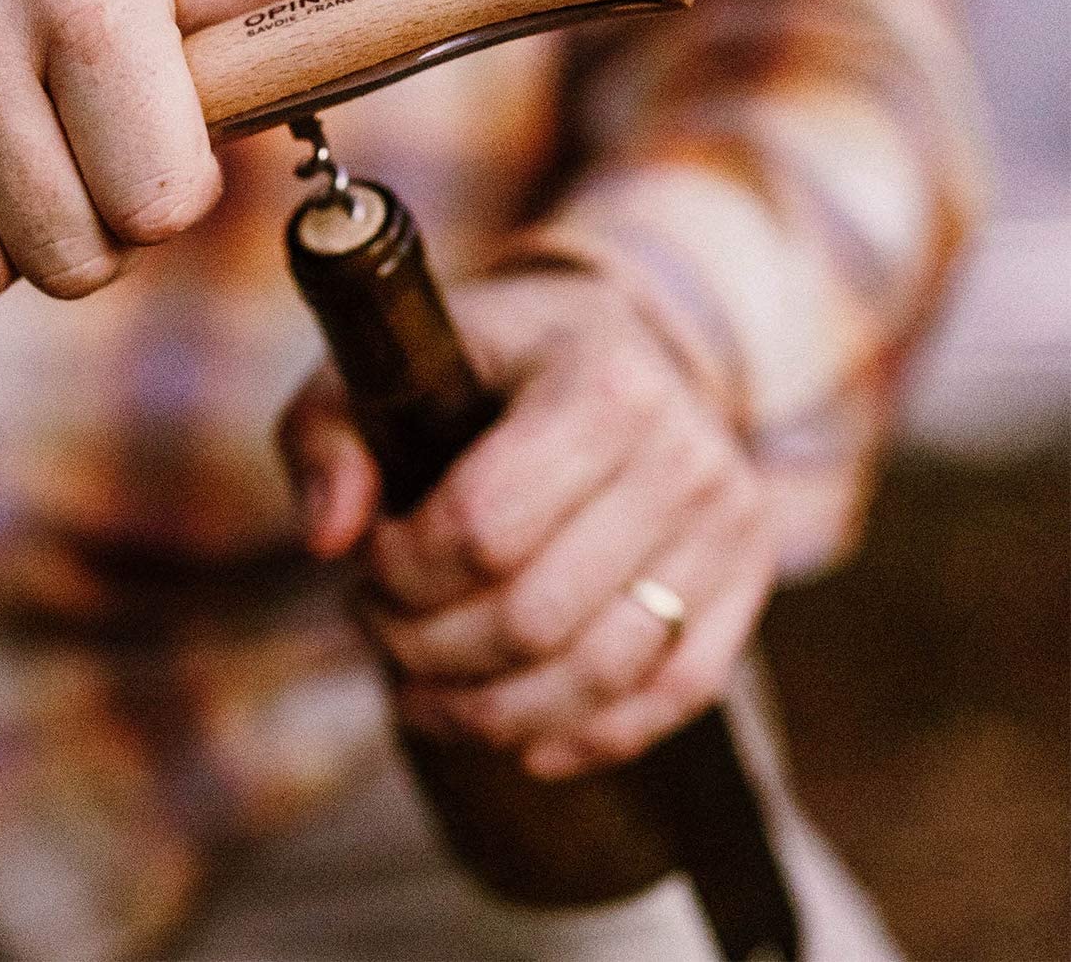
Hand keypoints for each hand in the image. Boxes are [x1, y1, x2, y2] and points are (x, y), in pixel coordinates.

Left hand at [278, 271, 776, 778]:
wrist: (605, 339)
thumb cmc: (481, 360)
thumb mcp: (386, 365)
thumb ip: (330, 436)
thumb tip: (327, 539)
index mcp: (597, 378)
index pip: (483, 526)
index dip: (401, 572)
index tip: (366, 559)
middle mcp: (683, 447)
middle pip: (534, 615)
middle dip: (428, 646)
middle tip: (381, 623)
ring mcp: (728, 516)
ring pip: (600, 673)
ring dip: (489, 708)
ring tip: (422, 684)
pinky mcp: (750, 573)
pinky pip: (673, 695)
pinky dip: (585, 736)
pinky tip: (514, 736)